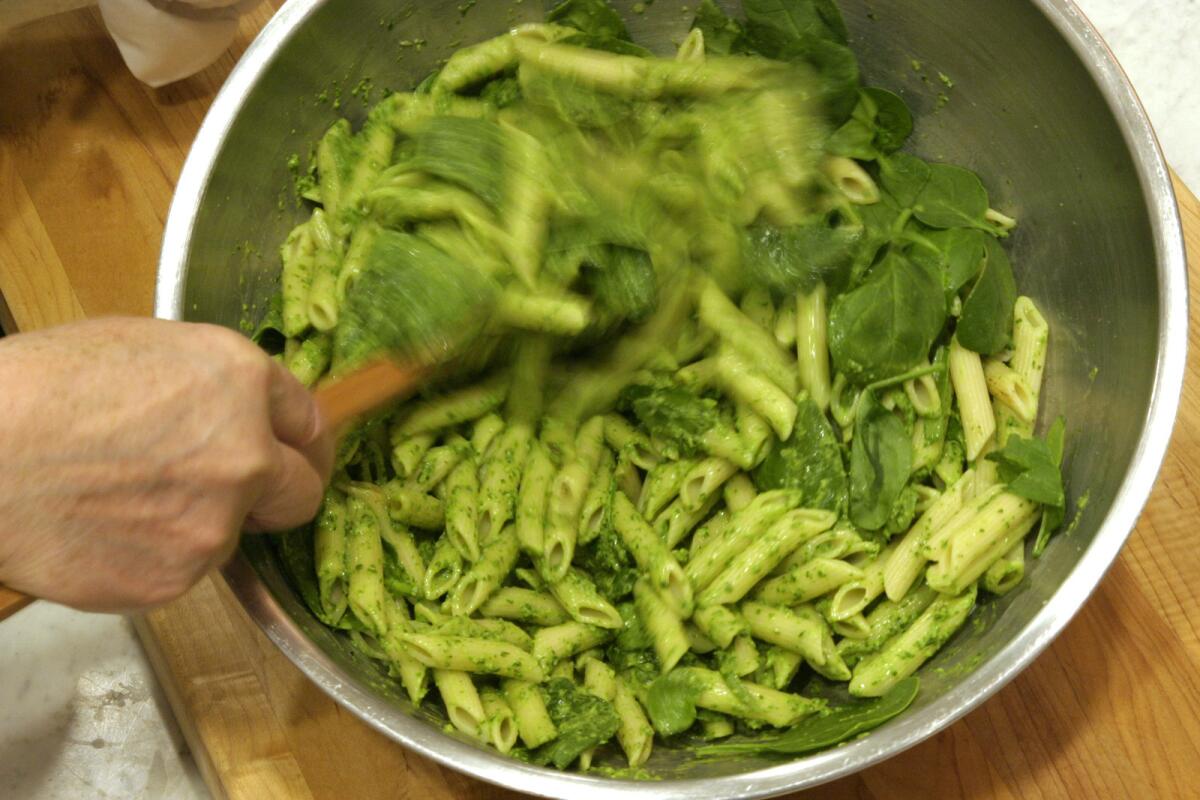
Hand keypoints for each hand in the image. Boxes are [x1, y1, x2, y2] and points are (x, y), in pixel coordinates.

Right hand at [0, 318, 332, 610]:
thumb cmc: (40, 388)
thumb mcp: (145, 348)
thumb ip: (214, 387)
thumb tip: (238, 412)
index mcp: (242, 383)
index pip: (310, 422)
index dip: (302, 441)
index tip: (298, 456)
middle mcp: (247, 454)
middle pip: (303, 492)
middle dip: (278, 495)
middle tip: (238, 495)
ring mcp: (215, 523)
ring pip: (231, 535)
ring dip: (198, 524)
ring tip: (124, 499)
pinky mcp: (176, 577)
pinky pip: (182, 570)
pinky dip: (154, 557)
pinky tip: (105, 529)